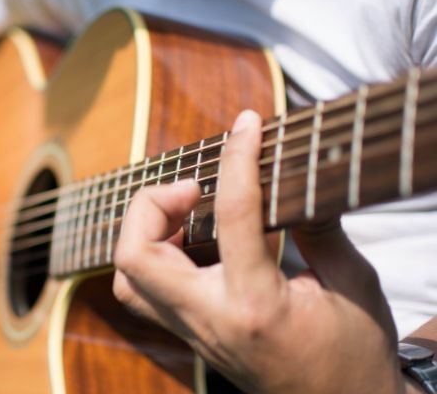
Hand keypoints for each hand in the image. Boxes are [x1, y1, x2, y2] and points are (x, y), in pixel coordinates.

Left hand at [112, 110, 406, 392]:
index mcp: (257, 305)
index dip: (237, 159)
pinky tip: (185, 240)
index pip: (232, 216)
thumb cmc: (353, 355)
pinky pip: (142, 293)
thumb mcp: (353, 285)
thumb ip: (320, 228)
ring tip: (184, 212)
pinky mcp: (189, 336)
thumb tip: (294, 176)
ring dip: (142, 231)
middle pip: (136, 255)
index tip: (247, 126)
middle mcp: (210, 320)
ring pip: (127, 279)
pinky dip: (149, 256)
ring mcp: (193, 332)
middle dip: (151, 204)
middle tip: (193, 187)